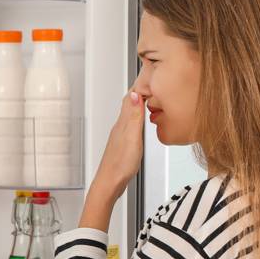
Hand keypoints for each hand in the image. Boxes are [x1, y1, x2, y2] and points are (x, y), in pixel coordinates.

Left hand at [79, 92, 144, 229]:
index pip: (131, 97)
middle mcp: (120, 127)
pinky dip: (137, 118)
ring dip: (138, 103)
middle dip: (140, 90)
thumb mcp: (132, 138)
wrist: (108, 185)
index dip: (140, 84)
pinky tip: (140, 122)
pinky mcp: (123, 145)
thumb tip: (134, 94)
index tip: (150, 73)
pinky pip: (131, 125)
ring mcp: (120, 136)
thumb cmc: (120, 166)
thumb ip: (133, 116)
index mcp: (122, 123)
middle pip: (129, 103)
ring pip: (130, 114)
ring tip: (149, 96)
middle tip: (151, 80)